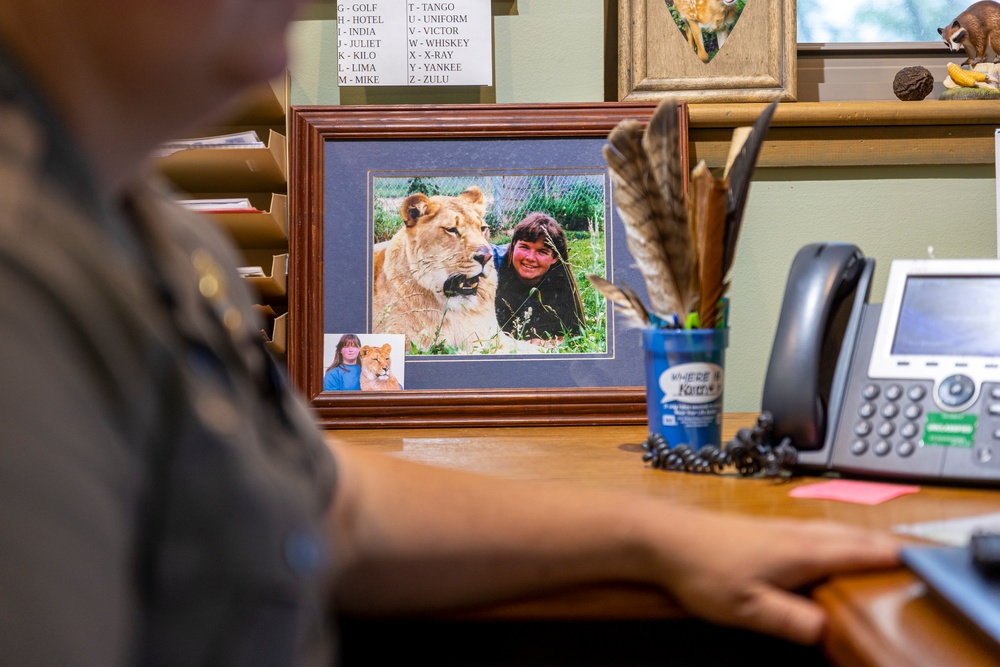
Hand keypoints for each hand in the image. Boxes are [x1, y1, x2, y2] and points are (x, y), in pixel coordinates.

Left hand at [645, 509, 899, 644]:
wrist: (660, 536)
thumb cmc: (701, 568)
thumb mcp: (748, 610)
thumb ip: (793, 623)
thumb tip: (829, 631)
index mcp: (802, 550)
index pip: (861, 550)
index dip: (894, 556)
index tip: (920, 562)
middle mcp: (796, 532)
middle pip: (853, 535)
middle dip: (884, 546)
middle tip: (909, 559)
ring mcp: (779, 527)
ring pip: (833, 530)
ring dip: (860, 541)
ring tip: (880, 555)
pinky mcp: (763, 530)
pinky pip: (814, 531)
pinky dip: (835, 540)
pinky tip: (829, 550)